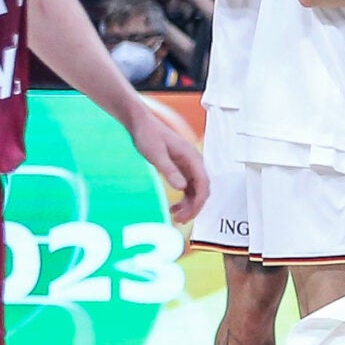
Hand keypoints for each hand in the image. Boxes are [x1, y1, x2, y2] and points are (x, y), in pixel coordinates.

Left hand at [128, 108, 206, 224]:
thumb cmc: (148, 135)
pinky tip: (173, 208)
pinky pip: (188, 188)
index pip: (204, 184)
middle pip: (202, 190)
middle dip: (194, 207)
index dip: (199, 202)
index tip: (189, 215)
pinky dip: (183, 200)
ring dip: (189, 205)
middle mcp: (194, 162)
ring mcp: (188, 166)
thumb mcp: (156, 154)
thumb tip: (182, 188)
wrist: (141, 123)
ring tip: (176, 217)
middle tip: (180, 220)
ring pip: (195, 191)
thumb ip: (169, 170)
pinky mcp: (181, 168)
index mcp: (192, 157)